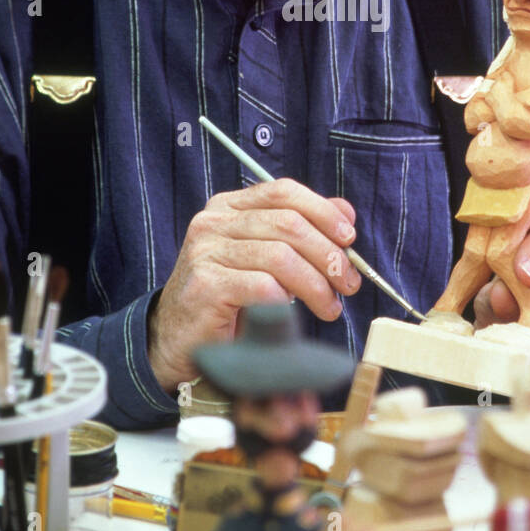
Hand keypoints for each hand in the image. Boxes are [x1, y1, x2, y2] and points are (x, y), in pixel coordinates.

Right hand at [148, 180, 360, 393]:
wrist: (180, 339)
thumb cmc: (228, 298)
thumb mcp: (266, 257)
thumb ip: (301, 231)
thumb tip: (345, 212)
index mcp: (229, 207)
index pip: (283, 191)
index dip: (323, 212)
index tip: (349, 238)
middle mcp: (214, 222)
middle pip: (288, 223)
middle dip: (329, 254)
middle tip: (348, 283)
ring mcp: (206, 251)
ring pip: (280, 256)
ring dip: (316, 284)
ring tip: (329, 307)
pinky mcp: (206, 285)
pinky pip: (263, 286)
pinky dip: (287, 300)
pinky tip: (292, 316)